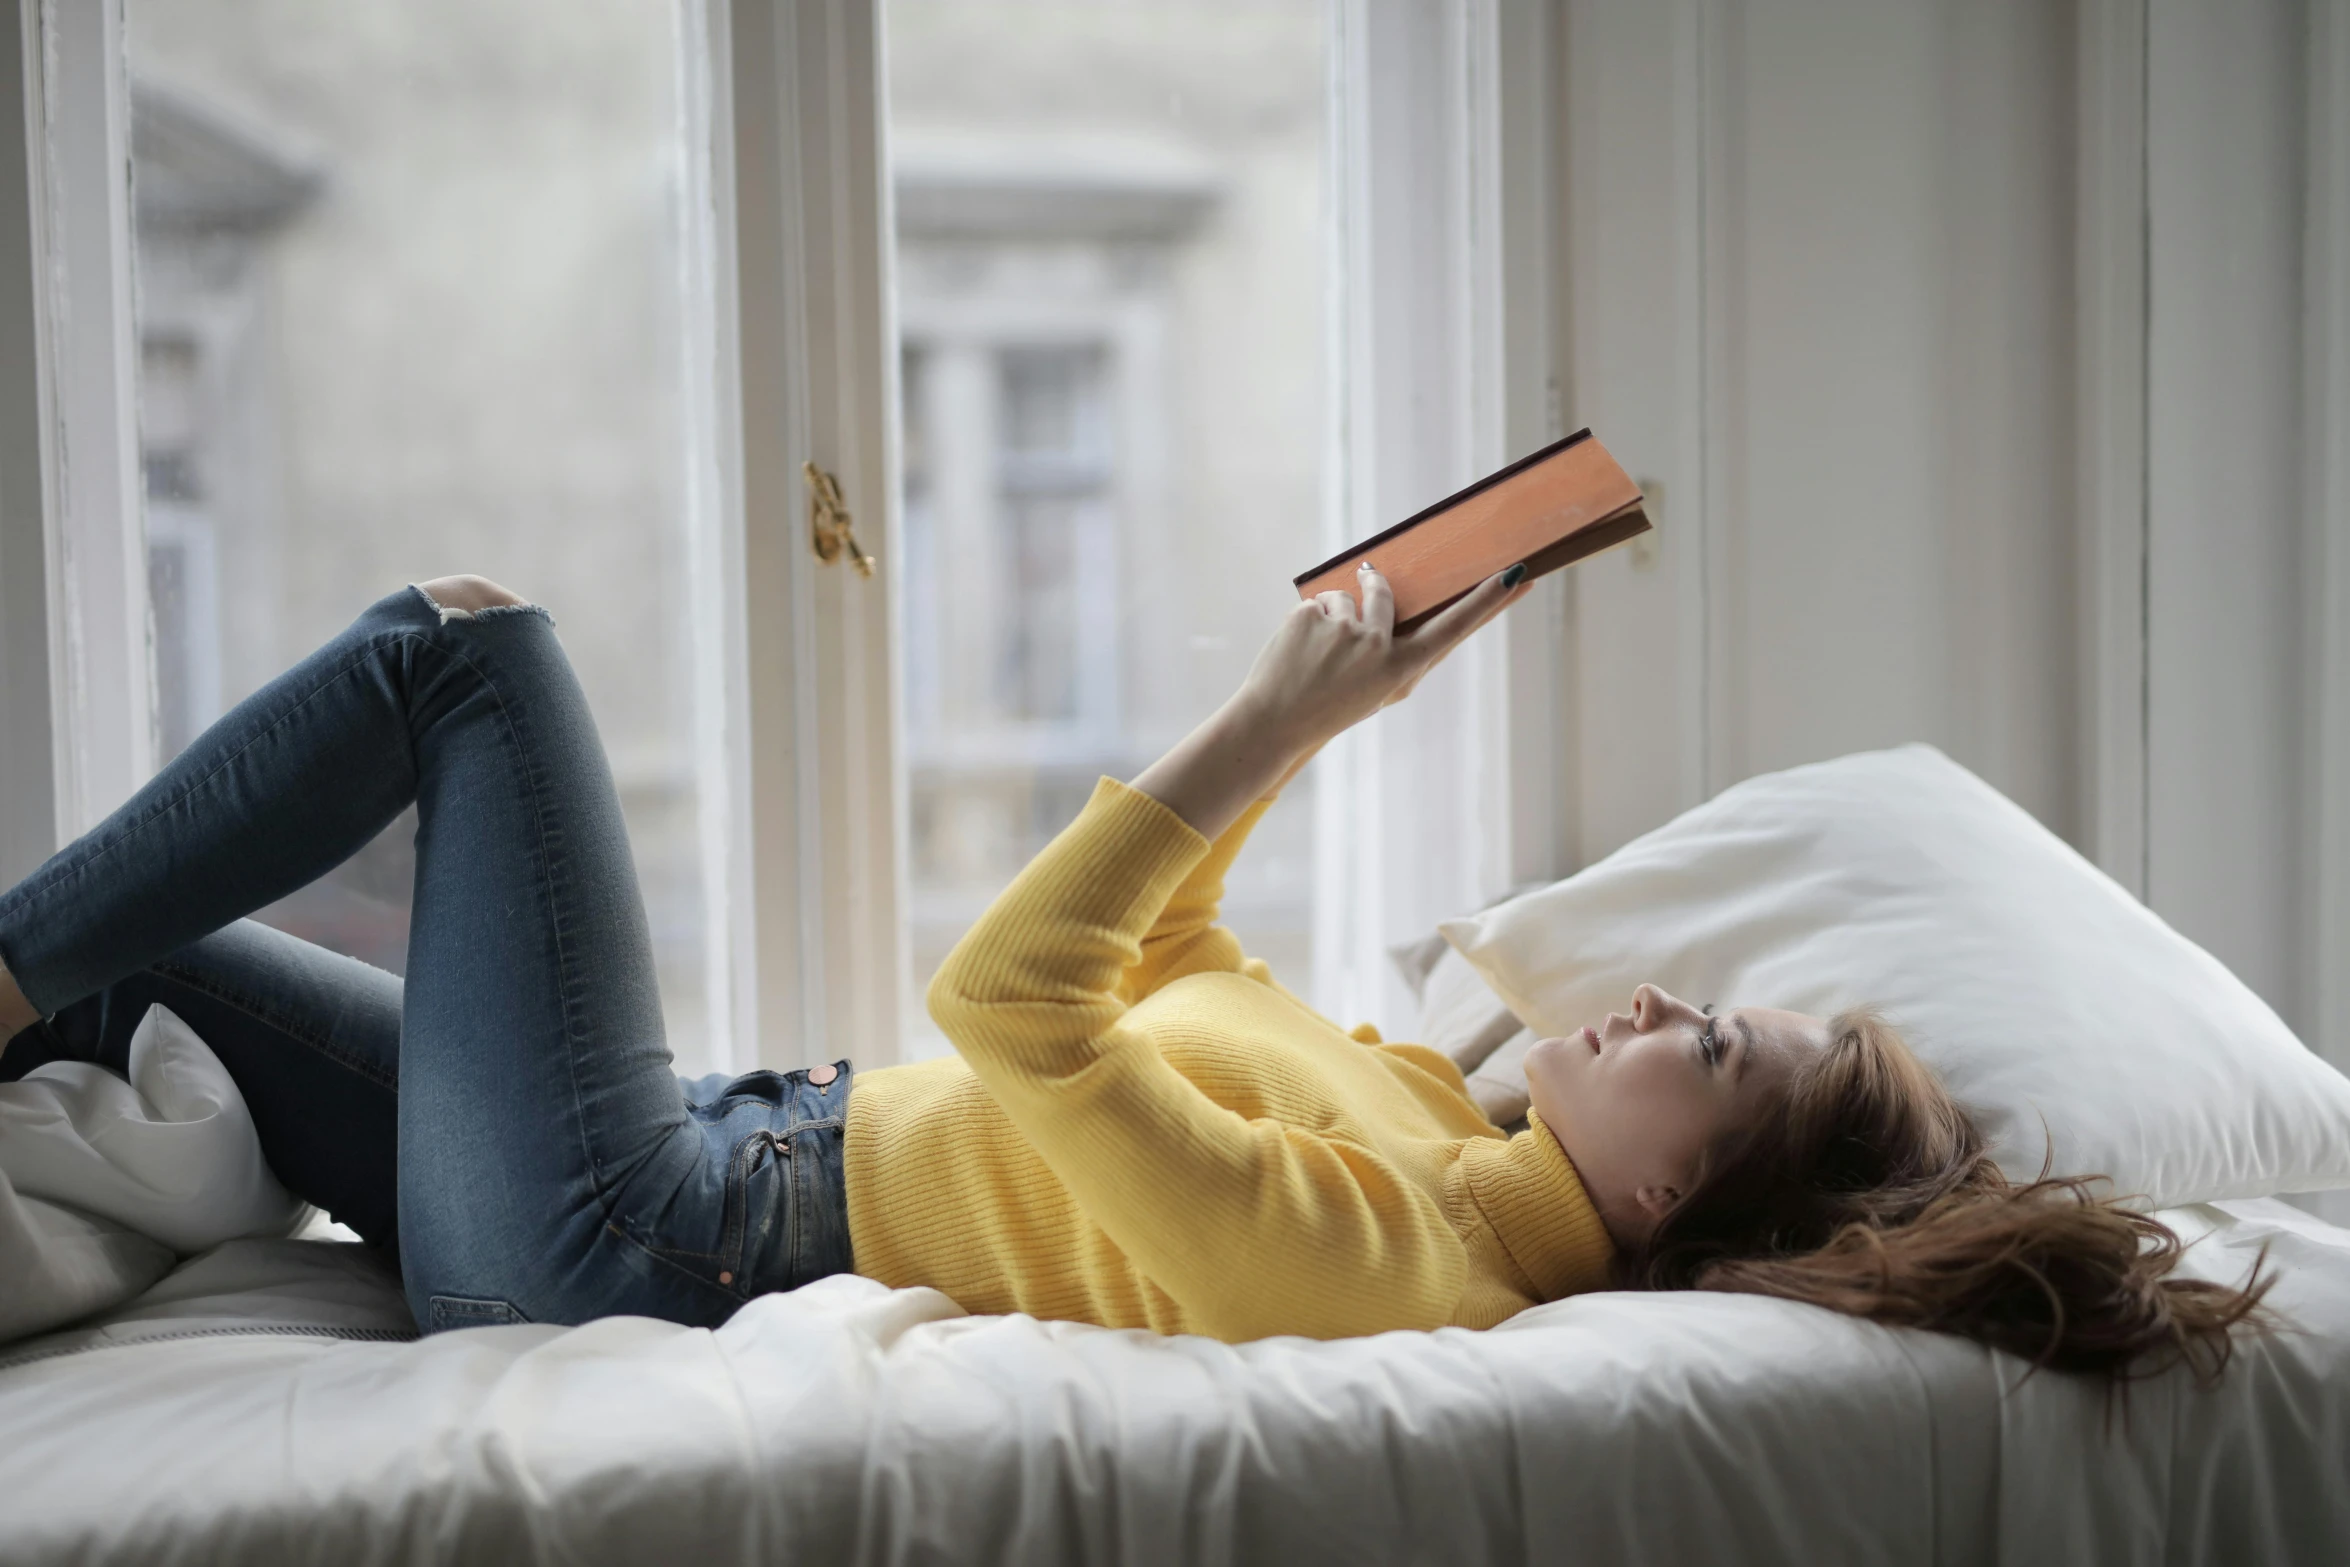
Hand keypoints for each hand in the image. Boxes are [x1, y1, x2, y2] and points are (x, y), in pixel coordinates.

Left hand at [1131, 562, 1529, 839]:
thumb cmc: (1332, 707)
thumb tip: (1409, 603)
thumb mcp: (1380, 689)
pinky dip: (1308, 620)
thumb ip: (1402, 651)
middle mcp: (1376, 645)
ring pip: (1344, 597)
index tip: (1515, 574)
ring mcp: (1341, 628)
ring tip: (1316, 654)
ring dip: (1332, 614)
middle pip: (1385, 592)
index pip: (1453, 628)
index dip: (1486, 602)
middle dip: (1373, 585)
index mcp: (1400, 669)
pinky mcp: (1308, 615)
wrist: (1275, 721)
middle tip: (1359, 590)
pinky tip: (1299, 650)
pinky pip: (1316, 601)